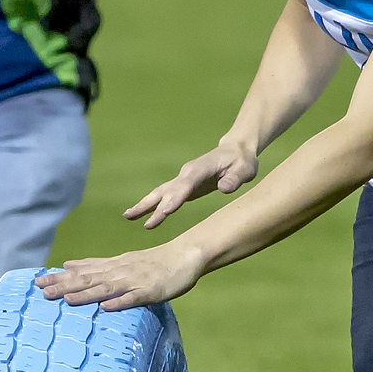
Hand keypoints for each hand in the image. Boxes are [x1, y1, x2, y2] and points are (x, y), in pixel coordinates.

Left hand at [35, 239, 208, 311]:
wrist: (184, 256)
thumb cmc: (153, 262)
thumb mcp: (120, 260)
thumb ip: (95, 265)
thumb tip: (67, 264)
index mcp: (111, 266)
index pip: (81, 272)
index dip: (59, 277)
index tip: (36, 282)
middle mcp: (119, 272)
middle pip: (88, 279)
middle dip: (64, 285)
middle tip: (40, 290)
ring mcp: (134, 282)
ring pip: (105, 288)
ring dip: (85, 294)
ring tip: (65, 299)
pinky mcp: (150, 292)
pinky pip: (133, 298)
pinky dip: (119, 303)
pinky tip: (105, 308)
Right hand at [125, 140, 261, 230]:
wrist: (235, 152)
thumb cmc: (241, 162)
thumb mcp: (245, 169)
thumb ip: (235, 178)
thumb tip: (224, 188)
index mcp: (200, 169)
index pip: (186, 185)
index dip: (176, 198)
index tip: (165, 211)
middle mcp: (187, 173)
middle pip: (168, 190)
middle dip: (153, 205)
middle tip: (138, 219)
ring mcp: (182, 179)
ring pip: (160, 193)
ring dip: (144, 205)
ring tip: (127, 216)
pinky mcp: (182, 187)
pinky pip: (163, 197)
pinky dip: (150, 206)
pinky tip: (137, 216)